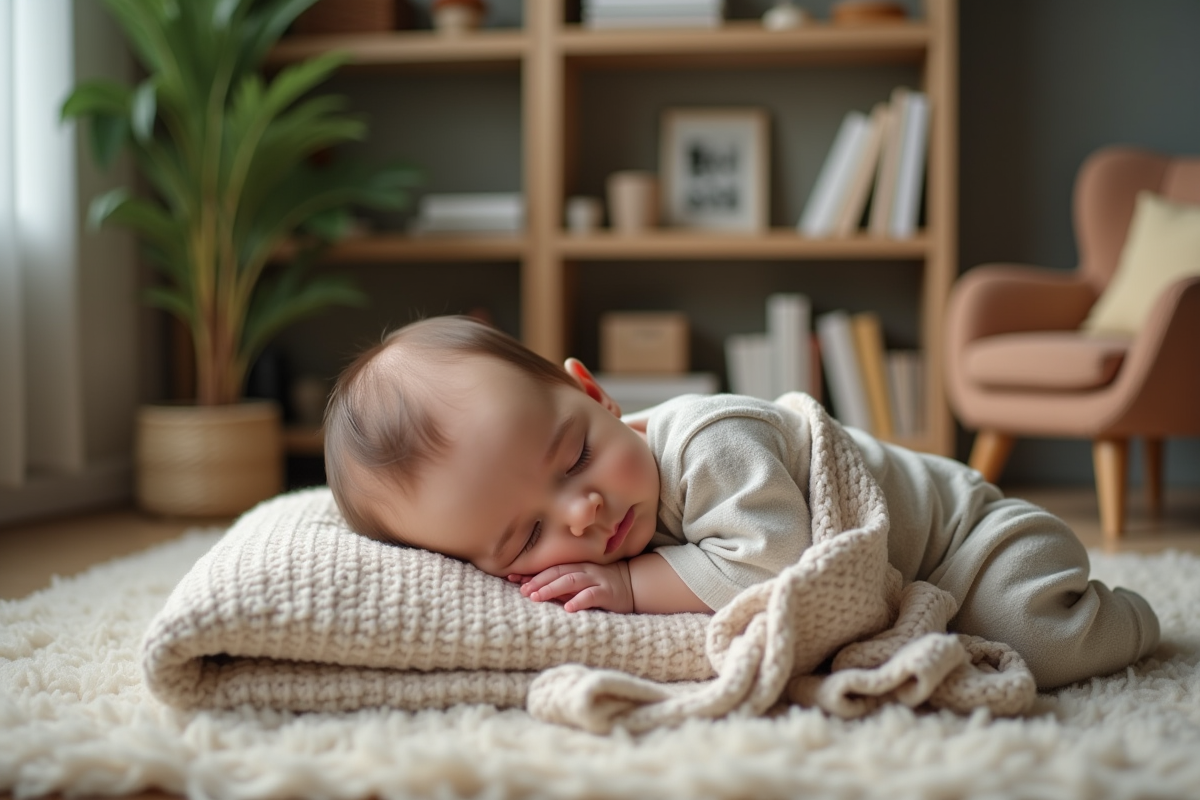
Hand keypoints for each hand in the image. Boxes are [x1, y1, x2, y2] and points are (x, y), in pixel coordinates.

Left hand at [508, 561, 633, 612]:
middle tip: (522, 590)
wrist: (633, 585)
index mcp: (575, 567)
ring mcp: (596, 580)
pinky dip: (579, 600)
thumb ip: (561, 586)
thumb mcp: (580, 584)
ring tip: (536, 597)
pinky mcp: (607, 592)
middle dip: (538, 581)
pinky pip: (592, 595)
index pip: (550, 568)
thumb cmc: (601, 586)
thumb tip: (532, 590)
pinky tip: (568, 608)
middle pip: (557, 573)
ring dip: (552, 588)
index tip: (512, 578)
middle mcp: (583, 570)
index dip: (531, 573)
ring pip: (571, 581)